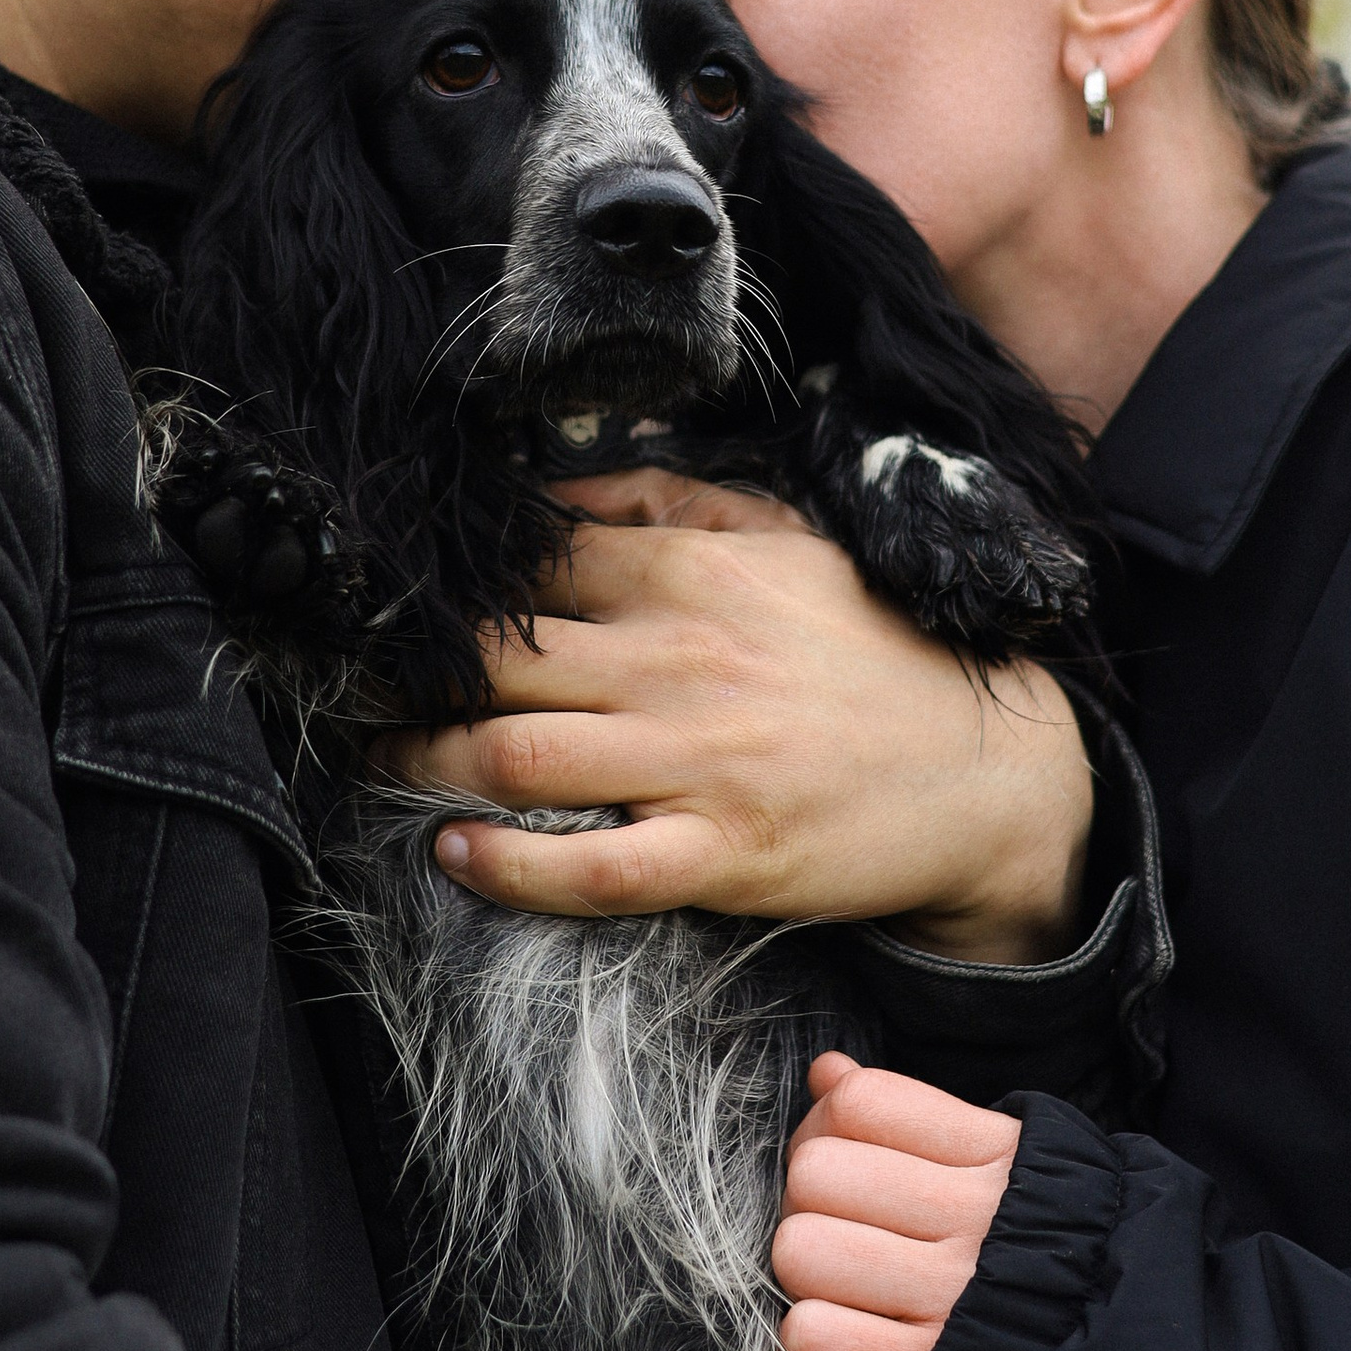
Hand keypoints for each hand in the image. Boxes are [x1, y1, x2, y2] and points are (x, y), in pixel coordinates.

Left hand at [397, 481, 1092, 962]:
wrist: (991, 771)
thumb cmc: (876, 652)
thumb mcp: (788, 541)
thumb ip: (673, 499)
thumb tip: (562, 484)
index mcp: (692, 575)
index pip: (531, 567)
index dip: (447, 589)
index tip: (394, 608)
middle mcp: (682, 661)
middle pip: (498, 662)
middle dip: (409, 679)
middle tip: (359, 691)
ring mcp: (701, 762)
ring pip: (517, 759)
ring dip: (425, 765)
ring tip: (381, 765)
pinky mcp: (726, 855)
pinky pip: (590, 866)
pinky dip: (506, 864)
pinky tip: (455, 851)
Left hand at [772, 1055, 1021, 1350]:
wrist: (1132, 1339)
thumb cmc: (1045, 1236)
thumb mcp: (1002, 1152)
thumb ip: (910, 1109)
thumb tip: (827, 1071)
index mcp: (987, 1153)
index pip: (859, 1101)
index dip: (826, 1123)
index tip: (848, 1156)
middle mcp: (971, 1217)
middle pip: (816, 1172)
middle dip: (809, 1197)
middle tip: (839, 1224)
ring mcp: (951, 1295)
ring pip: (802, 1250)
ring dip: (804, 1269)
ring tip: (838, 1283)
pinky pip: (817, 1337)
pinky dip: (807, 1341)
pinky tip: (837, 1335)